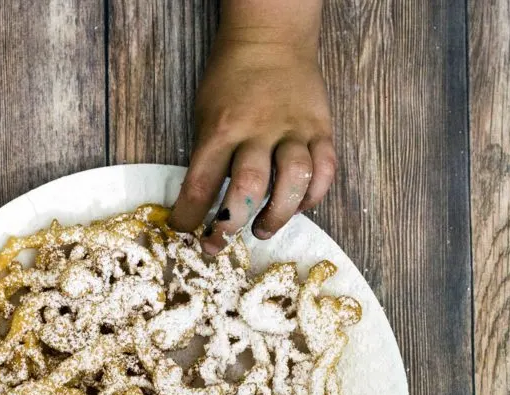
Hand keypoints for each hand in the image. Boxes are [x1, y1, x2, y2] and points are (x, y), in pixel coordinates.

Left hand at [169, 13, 335, 254]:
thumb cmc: (230, 81)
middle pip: (248, 186)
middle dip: (231, 222)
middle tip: (220, 241)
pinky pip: (325, 170)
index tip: (184, 231)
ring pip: (293, 181)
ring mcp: (293, 130)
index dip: (189, 215)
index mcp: (222, 128)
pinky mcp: (320, 129)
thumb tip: (201, 204)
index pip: (200, 182)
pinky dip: (312, 196)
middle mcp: (258, 130)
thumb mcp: (204, 113)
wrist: (271, 38)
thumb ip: (207, 156)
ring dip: (277, 215)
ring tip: (262, 228)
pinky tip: (298, 206)